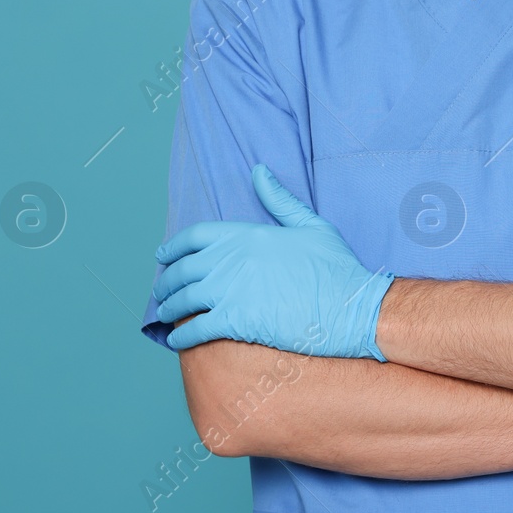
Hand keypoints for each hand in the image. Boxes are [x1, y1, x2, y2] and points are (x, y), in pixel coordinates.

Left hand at [152, 164, 393, 358]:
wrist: (352, 307)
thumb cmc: (337, 267)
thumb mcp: (310, 224)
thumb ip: (279, 199)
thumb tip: (259, 170)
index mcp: (248, 235)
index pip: (196, 235)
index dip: (173, 246)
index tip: (162, 255)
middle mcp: (233, 260)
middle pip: (184, 268)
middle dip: (167, 280)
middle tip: (161, 290)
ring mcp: (233, 291)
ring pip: (185, 299)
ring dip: (169, 308)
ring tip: (165, 314)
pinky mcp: (238, 322)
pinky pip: (197, 329)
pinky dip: (182, 337)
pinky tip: (177, 342)